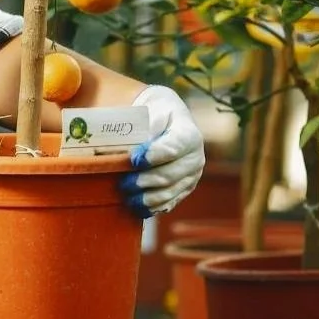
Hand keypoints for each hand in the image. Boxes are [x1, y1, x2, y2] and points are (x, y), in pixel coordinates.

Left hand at [121, 85, 204, 217]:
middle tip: (123, 184)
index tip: (134, 160)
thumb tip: (134, 148)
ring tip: (127, 197)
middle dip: (145, 181)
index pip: (172, 148)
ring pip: (169, 191)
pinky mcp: (186, 188)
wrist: (167, 120)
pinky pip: (171, 201)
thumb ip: (145, 127)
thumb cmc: (155, 113)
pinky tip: (138, 208)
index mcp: (188, 135)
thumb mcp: (151, 111)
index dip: (153, 156)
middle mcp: (195, 157)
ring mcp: (192, 175)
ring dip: (147, 198)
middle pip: (169, 174)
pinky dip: (154, 207)